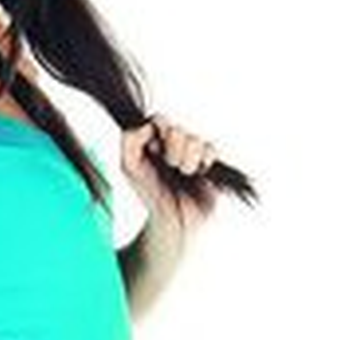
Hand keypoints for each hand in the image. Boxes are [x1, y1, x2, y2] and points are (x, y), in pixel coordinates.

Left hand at [120, 115, 220, 237]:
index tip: (154, 149)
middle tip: (169, 165)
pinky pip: (211, 149)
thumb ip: (129, 141)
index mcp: (156, 140)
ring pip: (194, 139)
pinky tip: (198, 173)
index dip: (158, 131)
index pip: (160, 119)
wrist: (171, 220)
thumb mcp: (129, 167)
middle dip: (172, 150)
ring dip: (186, 159)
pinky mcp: (210, 163)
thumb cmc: (150, 193)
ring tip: (183, 174)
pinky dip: (203, 160)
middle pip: (177, 129)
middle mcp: (176, 143)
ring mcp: (193, 152)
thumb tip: (146, 125)